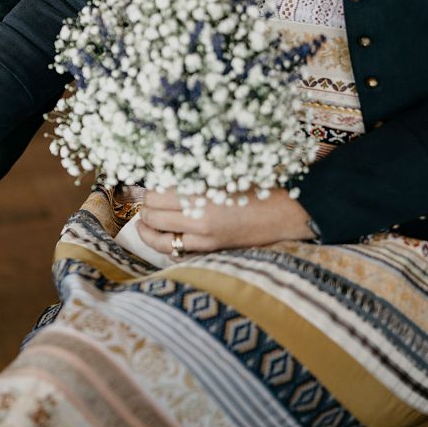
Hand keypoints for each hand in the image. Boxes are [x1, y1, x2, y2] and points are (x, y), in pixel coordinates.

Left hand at [133, 186, 314, 254]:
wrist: (283, 214)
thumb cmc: (255, 188)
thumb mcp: (221, 175)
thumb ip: (192, 178)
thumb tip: (162, 178)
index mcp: (201, 192)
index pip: (157, 194)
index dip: (149, 190)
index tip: (150, 186)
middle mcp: (198, 216)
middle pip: (153, 214)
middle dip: (145, 208)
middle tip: (146, 202)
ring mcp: (203, 237)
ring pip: (159, 238)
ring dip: (147, 229)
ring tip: (144, 223)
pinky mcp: (209, 249)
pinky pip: (176, 251)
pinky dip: (163, 244)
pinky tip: (161, 238)